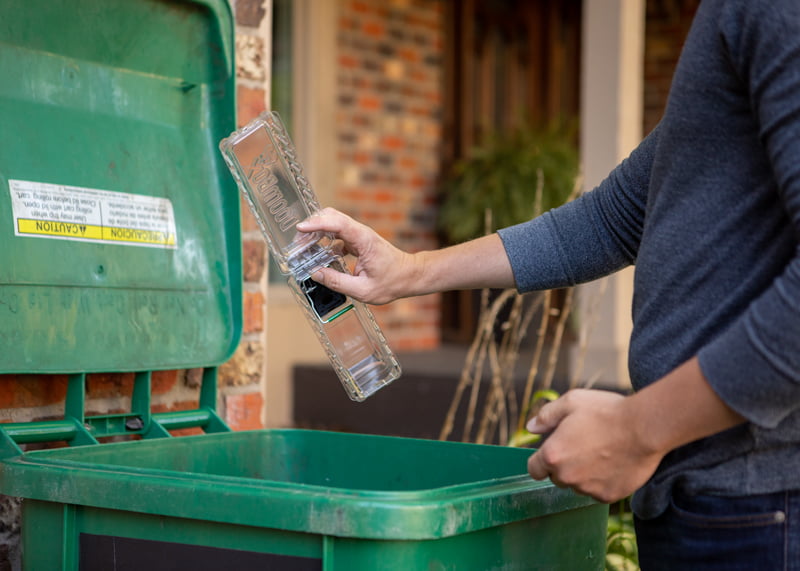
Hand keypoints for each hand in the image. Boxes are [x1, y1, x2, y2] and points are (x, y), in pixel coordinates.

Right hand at [295, 208, 418, 303]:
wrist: (409, 275)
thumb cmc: (392, 282)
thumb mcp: (363, 290)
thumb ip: (337, 282)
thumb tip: (315, 274)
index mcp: (364, 240)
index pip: (337, 223)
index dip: (317, 224)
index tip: (300, 229)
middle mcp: (360, 233)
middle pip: (331, 217)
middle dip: (311, 226)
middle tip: (298, 243)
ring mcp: (358, 235)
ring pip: (332, 224)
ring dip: (315, 233)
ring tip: (303, 249)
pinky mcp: (356, 241)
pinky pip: (336, 235)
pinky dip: (323, 241)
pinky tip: (318, 256)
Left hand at [526, 389, 663, 503]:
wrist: (644, 428)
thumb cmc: (606, 411)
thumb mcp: (571, 402)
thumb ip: (546, 416)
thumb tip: (530, 427)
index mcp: (552, 455)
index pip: (534, 469)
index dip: (541, 460)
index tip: (553, 452)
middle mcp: (567, 476)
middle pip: (557, 478)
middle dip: (564, 465)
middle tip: (583, 446)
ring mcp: (588, 489)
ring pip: (578, 485)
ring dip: (583, 474)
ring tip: (601, 452)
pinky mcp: (608, 496)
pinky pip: (598, 491)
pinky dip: (602, 481)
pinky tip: (614, 462)